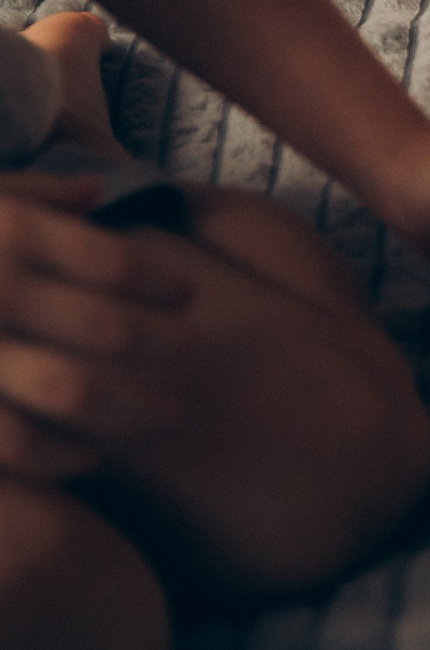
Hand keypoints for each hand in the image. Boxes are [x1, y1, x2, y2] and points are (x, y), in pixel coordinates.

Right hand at [0, 175, 192, 480]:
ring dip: (132, 408)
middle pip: (111, 329)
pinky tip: (91, 456)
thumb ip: (26, 195)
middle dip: (165, 346)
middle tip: (190, 353)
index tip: (185, 296)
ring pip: (75, 392)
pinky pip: (19, 445)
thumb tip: (94, 193)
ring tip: (165, 413)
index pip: (114, 262)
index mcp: (2, 233)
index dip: (161, 283)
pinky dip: (66, 455)